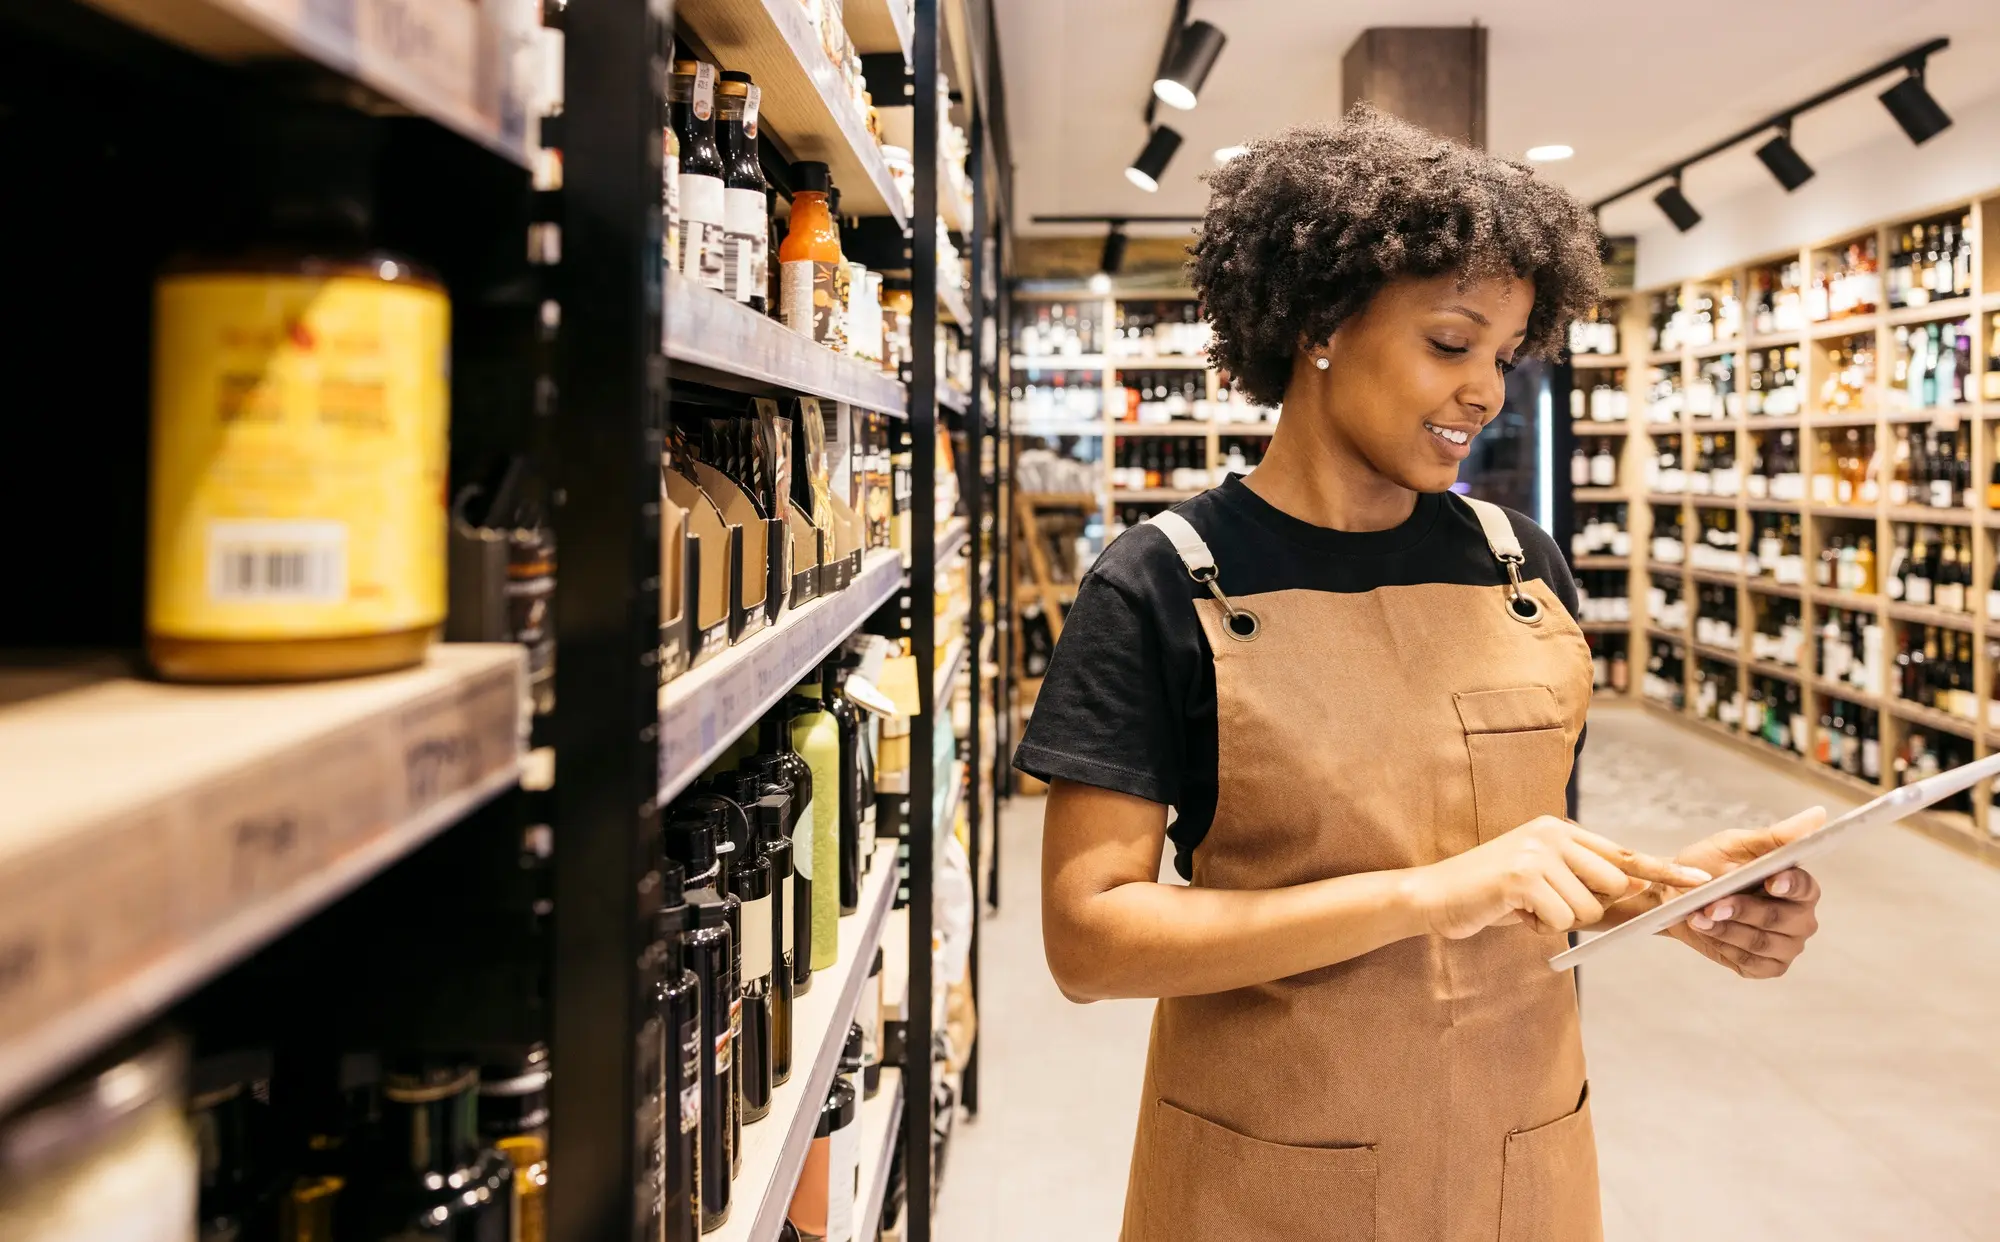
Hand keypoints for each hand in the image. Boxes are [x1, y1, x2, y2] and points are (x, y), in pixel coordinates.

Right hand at [1411, 816, 1712, 939]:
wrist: (1432, 895)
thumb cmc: (1489, 894)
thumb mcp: (1540, 881)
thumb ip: (1581, 881)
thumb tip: (1634, 895)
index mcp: (1560, 830)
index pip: (1624, 852)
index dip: (1664, 870)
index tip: (1700, 882)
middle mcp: (1552, 833)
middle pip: (1613, 886)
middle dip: (1587, 909)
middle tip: (1546, 907)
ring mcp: (1537, 852)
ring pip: (1588, 909)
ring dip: (1558, 921)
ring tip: (1522, 908)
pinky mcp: (1522, 876)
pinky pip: (1559, 920)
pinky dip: (1537, 928)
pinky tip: (1509, 912)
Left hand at [1659, 808, 1825, 978]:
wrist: (1676, 896)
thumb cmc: (1708, 865)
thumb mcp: (1735, 845)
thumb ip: (1775, 836)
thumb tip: (1818, 815)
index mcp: (1799, 886)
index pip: (1805, 888)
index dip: (1789, 886)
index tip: (1769, 881)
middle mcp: (1800, 918)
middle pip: (1781, 919)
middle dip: (1742, 910)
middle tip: (1709, 904)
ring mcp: (1785, 946)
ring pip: (1762, 943)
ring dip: (1725, 930)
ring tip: (1697, 915)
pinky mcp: (1766, 967)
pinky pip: (1750, 962)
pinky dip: (1724, 947)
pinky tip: (1707, 932)